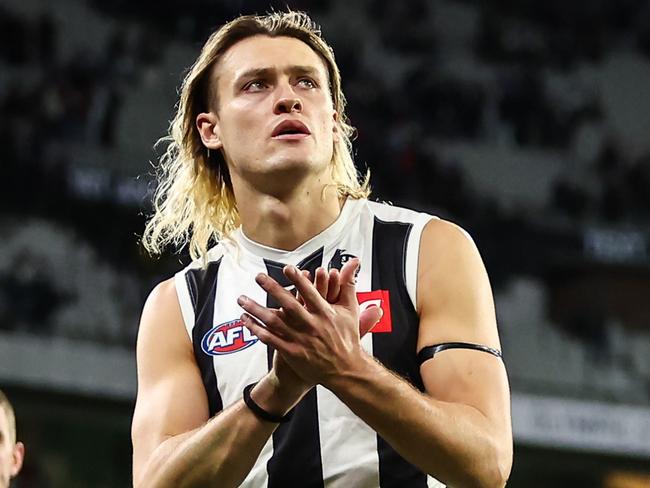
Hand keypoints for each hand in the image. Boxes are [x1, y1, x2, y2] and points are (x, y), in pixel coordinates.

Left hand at [239, 259, 382, 386]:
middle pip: (288, 305)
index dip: (298, 280)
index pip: (310, 293)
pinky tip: (245, 320)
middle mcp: (311, 326)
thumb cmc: (347, 339)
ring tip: (242, 299)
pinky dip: (256, 329)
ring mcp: (300, 340)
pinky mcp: (291, 353)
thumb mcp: (351, 312)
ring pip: (274, 322)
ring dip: (256, 310)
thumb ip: (348, 287)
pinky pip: (269, 339)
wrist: (345, 371)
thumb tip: (352, 266)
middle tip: (258, 277)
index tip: (287, 268)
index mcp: (325, 314)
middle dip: (272, 289)